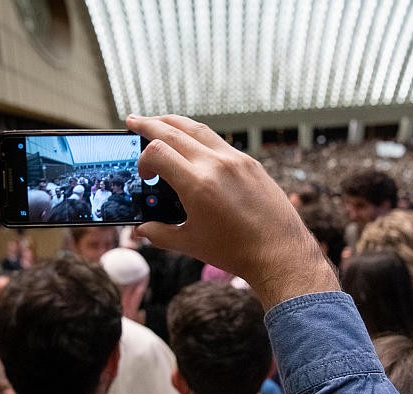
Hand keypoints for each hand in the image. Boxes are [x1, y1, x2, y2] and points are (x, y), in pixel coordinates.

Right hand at [126, 115, 339, 309]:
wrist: (279, 253)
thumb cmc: (235, 251)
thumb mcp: (190, 243)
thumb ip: (160, 234)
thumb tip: (141, 230)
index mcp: (198, 183)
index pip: (158, 151)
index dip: (143, 160)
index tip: (145, 176)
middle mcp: (217, 164)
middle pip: (174, 130)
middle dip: (149, 124)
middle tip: (133, 121)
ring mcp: (237, 160)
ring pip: (199, 129)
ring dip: (175, 123)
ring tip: (160, 122)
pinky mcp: (251, 164)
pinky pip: (220, 142)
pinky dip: (200, 138)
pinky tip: (194, 145)